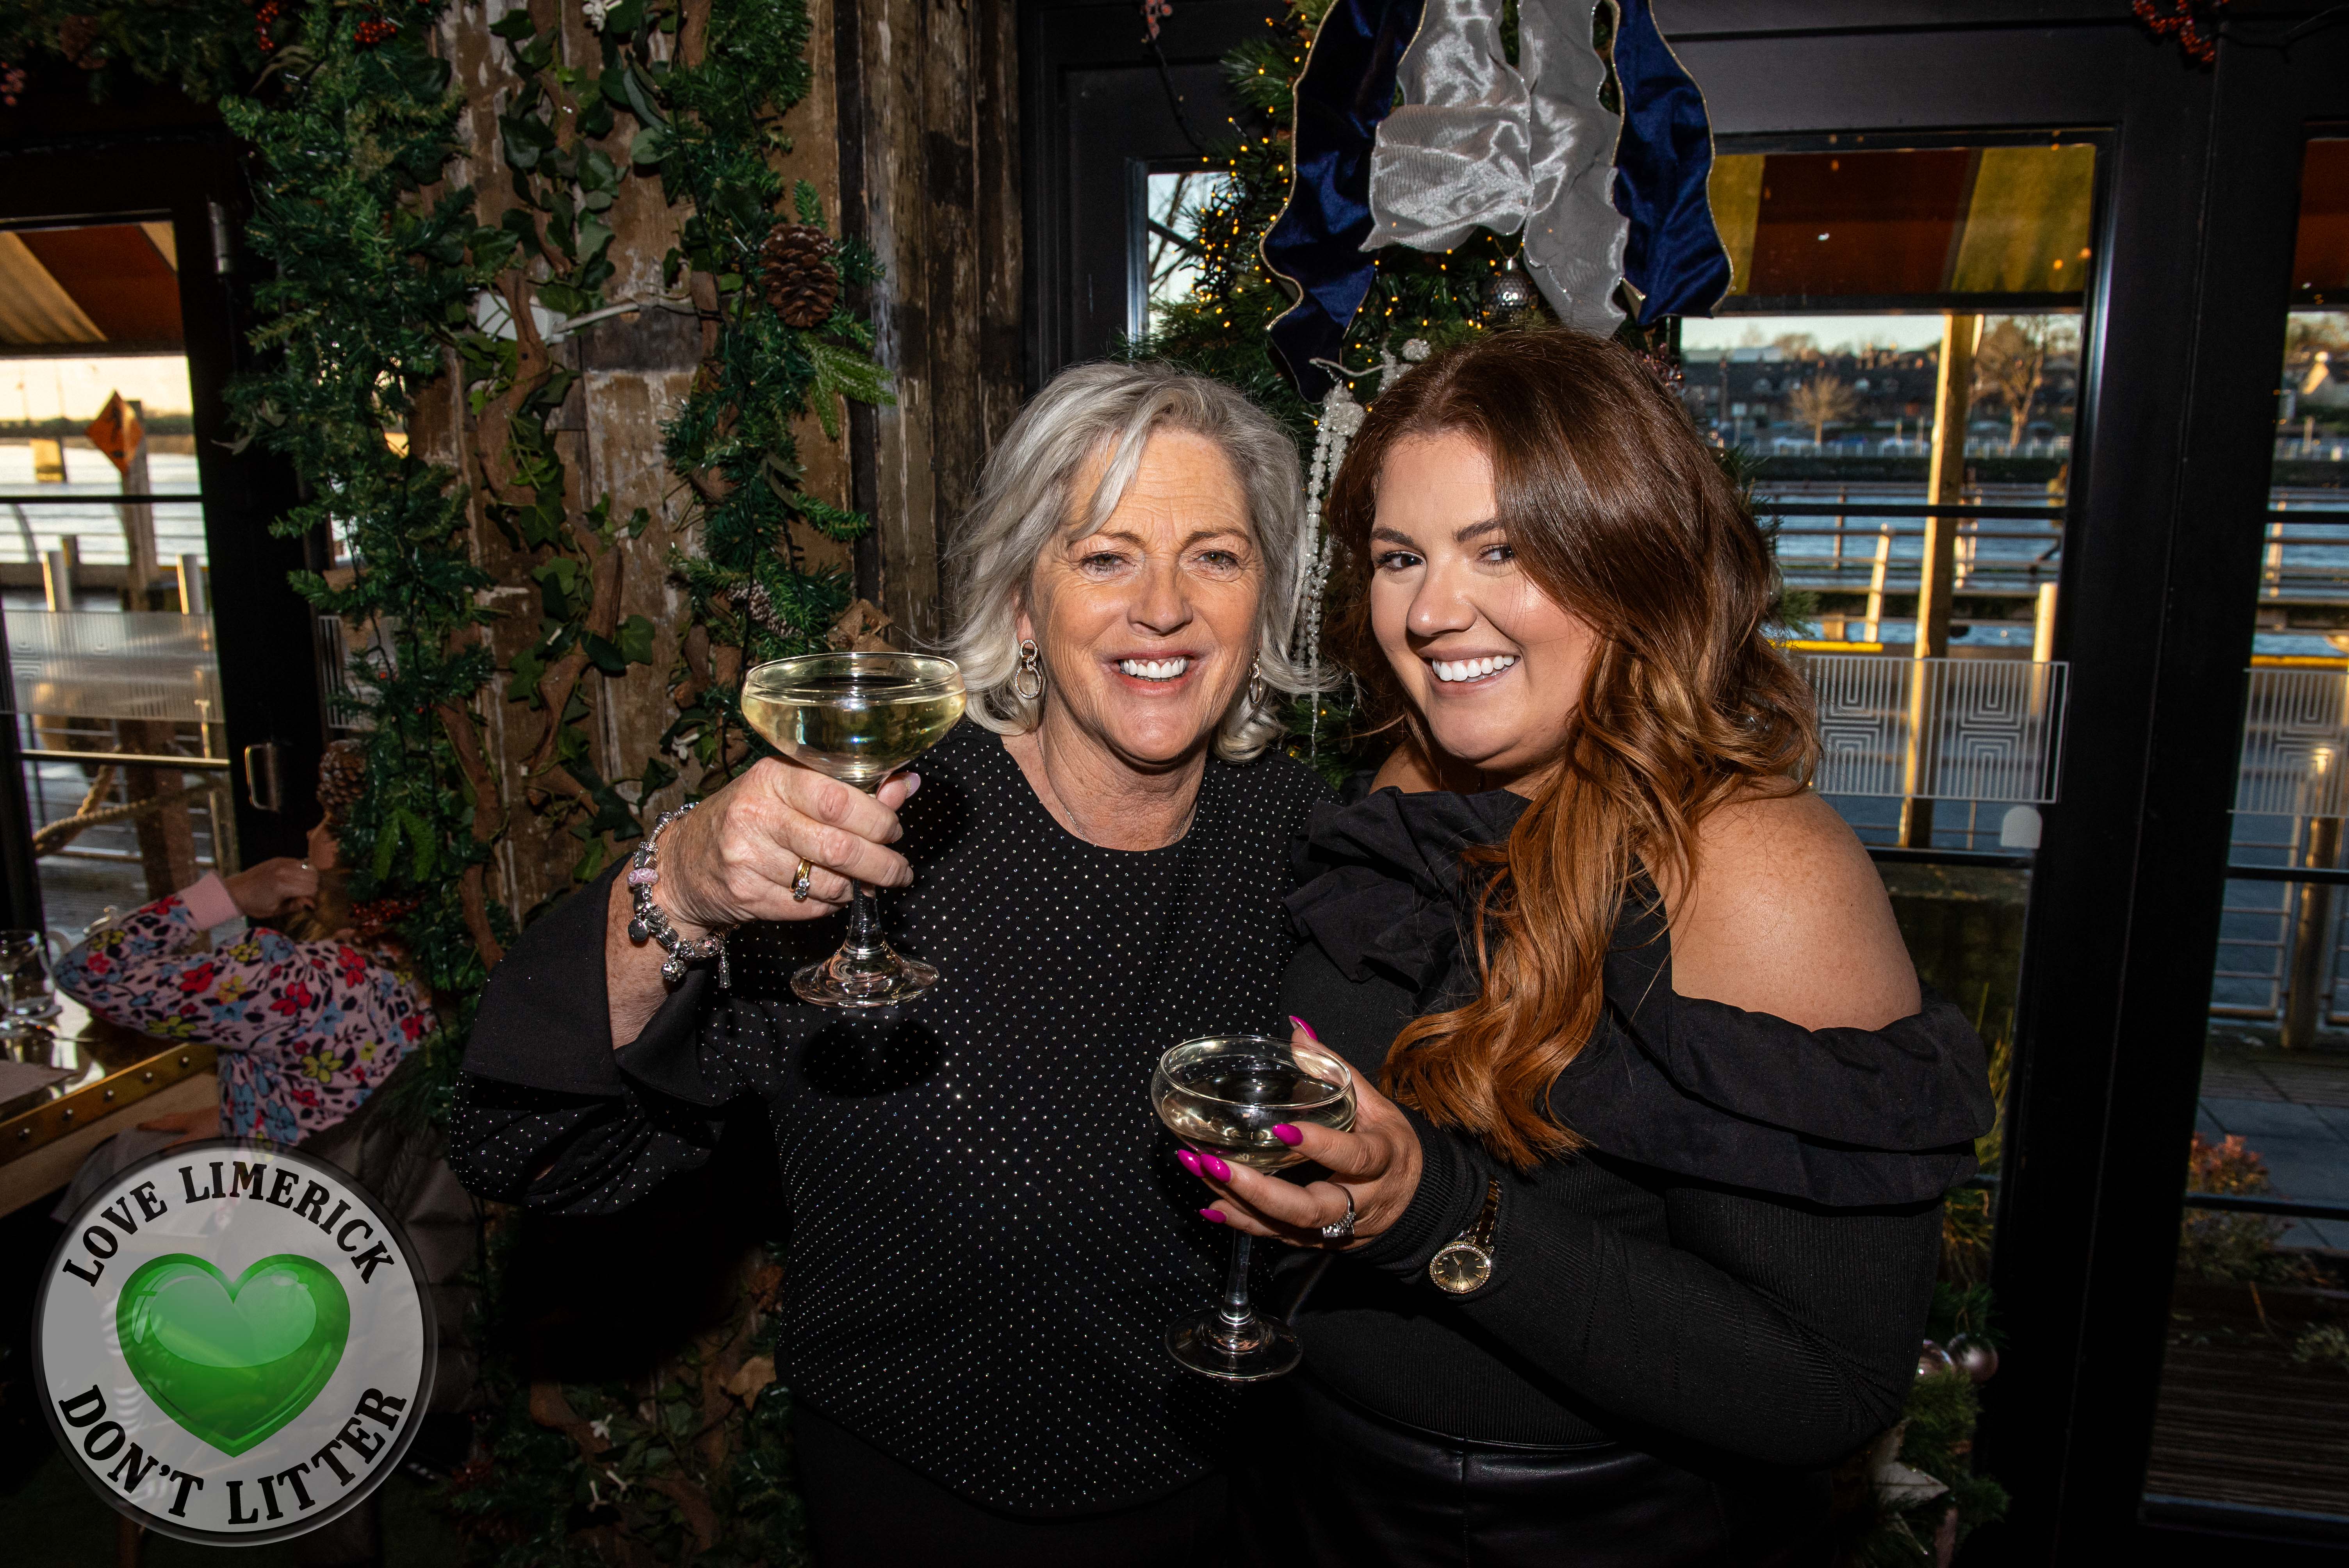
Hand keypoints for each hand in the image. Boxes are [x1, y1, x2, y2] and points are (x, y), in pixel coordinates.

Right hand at [137, 1105, 220, 1148]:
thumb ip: (179, 1145)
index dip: (150, 1126)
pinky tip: (189, 1123)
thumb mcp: (195, 1138)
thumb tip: (161, 1153)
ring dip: (170, 1119)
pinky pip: (189, 1117)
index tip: (138, 1126)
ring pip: (179, 1116)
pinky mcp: (207, 1114)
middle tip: (150, 1123)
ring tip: (166, 1122)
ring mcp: (198, 1114)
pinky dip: (182, 1120)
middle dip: (158, 1121)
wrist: (233, 1113)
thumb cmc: (213, 1125)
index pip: (162, 1124)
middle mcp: (188, 1116)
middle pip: (170, 1118)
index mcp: (182, 1122)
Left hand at [222, 858, 317, 919]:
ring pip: (309, 867)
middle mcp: (285, 871)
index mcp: (284, 886)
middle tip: (302, 893)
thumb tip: (310, 902)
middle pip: (314, 876)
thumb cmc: (254, 905)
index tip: (303, 900)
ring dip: (308, 876)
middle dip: (312, 886)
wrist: (235, 891)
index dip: (311, 896)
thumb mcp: (275, 910)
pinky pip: (299, 862)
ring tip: (298, 884)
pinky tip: (292, 877)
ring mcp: (282, 863)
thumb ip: (295, 905)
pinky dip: (301, 869)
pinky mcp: (279, 859)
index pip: (312, 888)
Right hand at [651, 756, 920, 935]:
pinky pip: (810, 908)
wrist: (686, 862)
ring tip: (864, 881)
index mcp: (772, 778)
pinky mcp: (747, 896)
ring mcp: (748, 859)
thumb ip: (850, 789)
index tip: (894, 830)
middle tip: (899, 870)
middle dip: (882, 864)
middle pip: (839, 848)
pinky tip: (831, 893)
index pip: (839, 801)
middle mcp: (756, 816)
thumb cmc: (750, 817)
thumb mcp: (791, 789)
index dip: (878, 820)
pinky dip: (831, 905)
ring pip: (828, 884)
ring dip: (857, 888)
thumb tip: (906, 784)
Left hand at [1182, 1021, 1424, 1247]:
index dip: (1322, 1147)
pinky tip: (1213, 1206)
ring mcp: (1340, 1229)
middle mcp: (1363, 1201)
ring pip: (1289, 1227)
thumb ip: (1335, 1070)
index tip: (1282, 1129)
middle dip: (1259, 1191)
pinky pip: (1280, 1238)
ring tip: (1200, 1172)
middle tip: (1214, 1163)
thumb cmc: (1391, 1144)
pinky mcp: (1321, 1241)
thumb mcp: (1377, 1104)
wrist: (1418, 1200)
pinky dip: (1244, 1223)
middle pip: (1312, 1209)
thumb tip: (1297, 1031)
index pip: (1355, 1158)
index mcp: (1384, 1160)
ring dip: (1240, 1204)